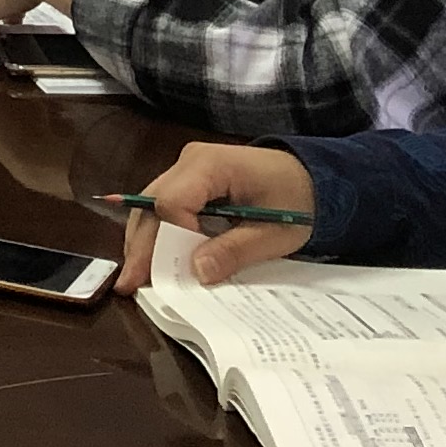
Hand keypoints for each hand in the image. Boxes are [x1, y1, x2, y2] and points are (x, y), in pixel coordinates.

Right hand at [111, 144, 315, 294]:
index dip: (173, 236)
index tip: (185, 269)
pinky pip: (164, 207)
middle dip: (141, 245)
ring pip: (150, 205)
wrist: (315, 178)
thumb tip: (196, 272)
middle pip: (151, 202)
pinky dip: (157, 235)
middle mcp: (190, 162)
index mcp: (211, 165)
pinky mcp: (190, 182)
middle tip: (129, 284)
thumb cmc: (299, 201)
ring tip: (135, 279)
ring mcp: (187, 170)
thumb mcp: (275, 233)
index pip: (172, 200)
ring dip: (143, 242)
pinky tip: (152, 261)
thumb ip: (236, 251)